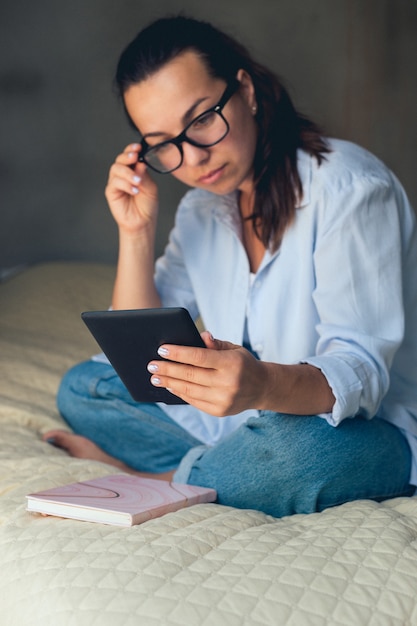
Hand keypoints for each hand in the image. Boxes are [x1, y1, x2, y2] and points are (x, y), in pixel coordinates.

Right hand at [105, 143, 158, 233]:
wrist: (143, 221)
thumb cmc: (147, 205)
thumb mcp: (151, 188)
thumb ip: (144, 175)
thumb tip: (140, 162)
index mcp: (134, 170)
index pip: (130, 155)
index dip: (132, 149)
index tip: (139, 147)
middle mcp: (123, 174)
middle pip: (120, 159)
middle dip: (127, 156)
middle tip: (135, 157)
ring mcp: (116, 182)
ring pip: (116, 169)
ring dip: (128, 173)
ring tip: (138, 182)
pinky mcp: (111, 192)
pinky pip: (115, 182)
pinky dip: (125, 184)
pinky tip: (134, 190)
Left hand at [147, 331, 269, 415]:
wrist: (262, 388)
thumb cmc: (243, 363)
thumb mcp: (234, 348)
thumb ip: (215, 344)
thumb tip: (199, 336)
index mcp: (231, 363)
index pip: (199, 357)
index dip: (179, 353)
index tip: (162, 349)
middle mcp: (228, 383)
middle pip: (190, 375)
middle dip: (168, 369)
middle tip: (151, 364)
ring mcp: (223, 399)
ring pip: (189, 390)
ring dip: (169, 383)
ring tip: (155, 376)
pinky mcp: (220, 411)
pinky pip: (194, 401)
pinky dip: (180, 393)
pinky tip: (170, 386)